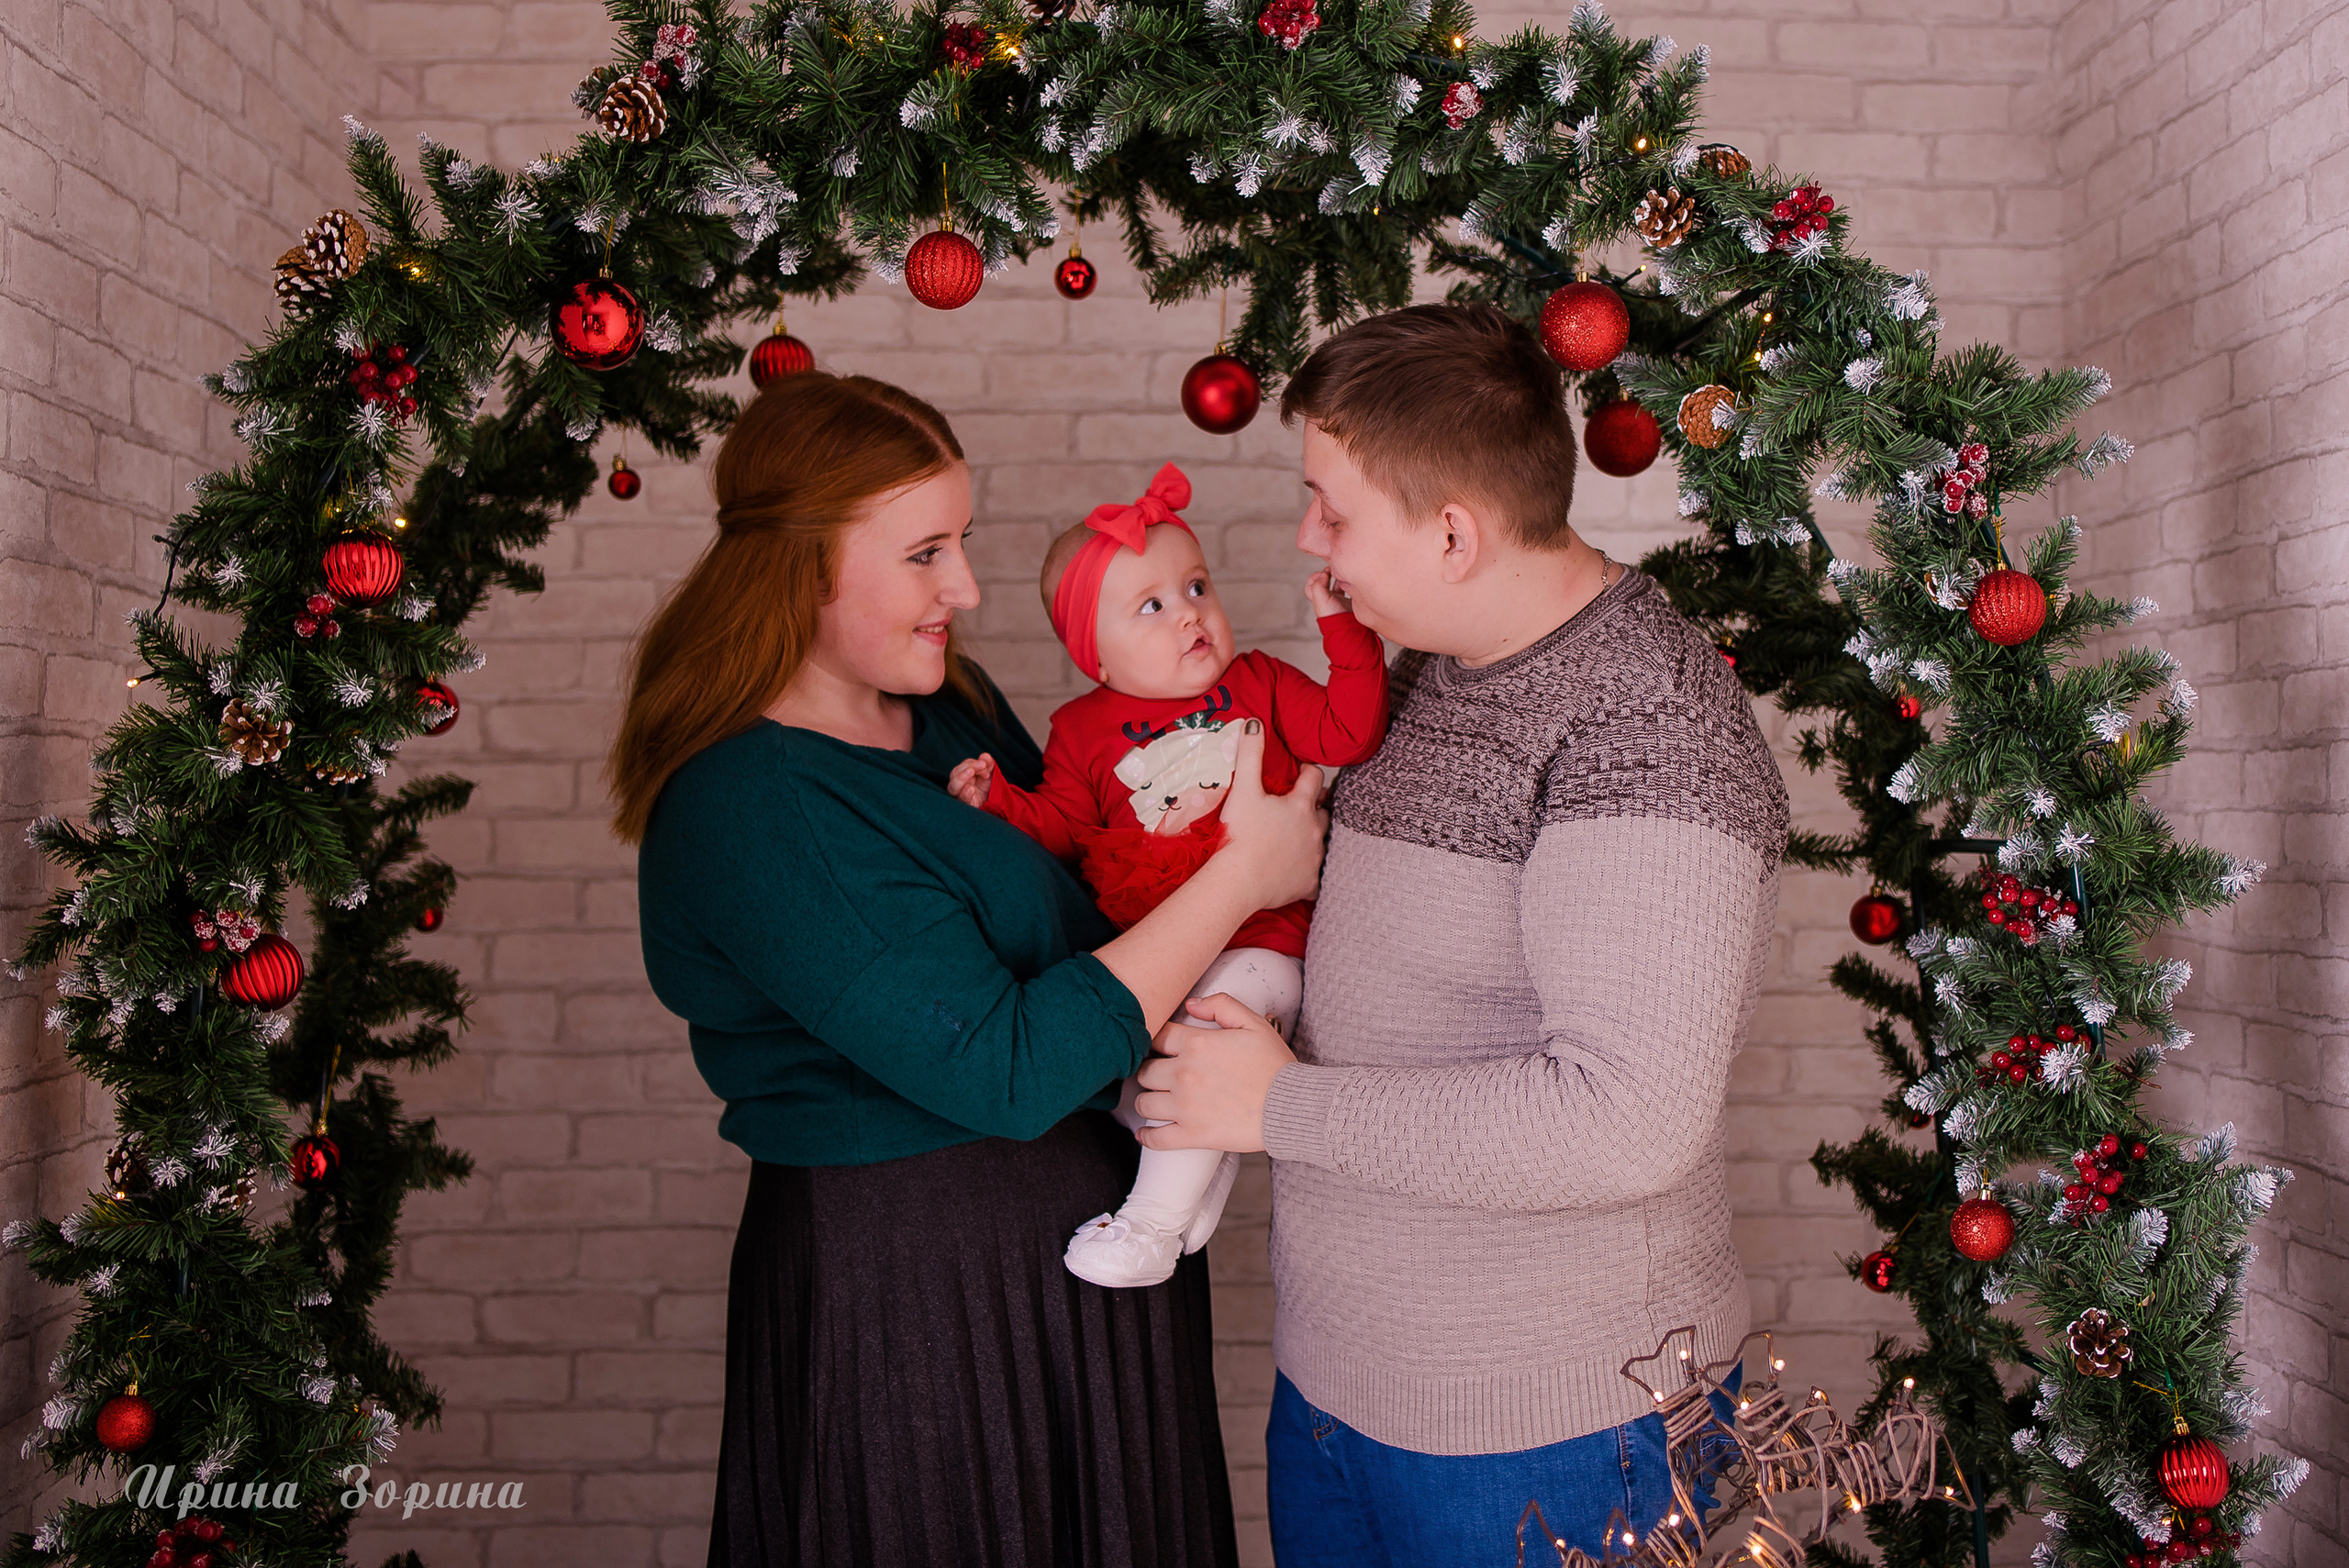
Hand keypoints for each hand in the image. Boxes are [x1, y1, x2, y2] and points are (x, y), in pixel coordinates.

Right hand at [947, 752, 995, 807]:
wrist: (998, 806)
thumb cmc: (991, 790)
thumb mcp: (991, 775)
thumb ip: (988, 764)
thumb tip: (984, 756)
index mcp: (964, 777)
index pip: (963, 767)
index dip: (973, 763)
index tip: (985, 765)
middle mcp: (960, 787)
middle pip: (955, 774)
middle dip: (968, 767)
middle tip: (982, 765)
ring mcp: (962, 797)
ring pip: (953, 788)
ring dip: (961, 778)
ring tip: (971, 772)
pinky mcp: (968, 807)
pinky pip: (962, 801)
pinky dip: (965, 794)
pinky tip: (971, 789)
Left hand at [1132, 992, 1295, 1151]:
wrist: (1292, 1107)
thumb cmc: (1275, 1066)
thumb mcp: (1253, 1023)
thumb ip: (1220, 1005)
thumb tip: (1190, 1004)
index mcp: (1196, 1044)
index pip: (1157, 1037)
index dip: (1155, 1041)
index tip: (1159, 1048)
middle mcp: (1184, 1074)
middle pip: (1144, 1071)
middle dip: (1148, 1071)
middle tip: (1157, 1075)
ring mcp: (1185, 1107)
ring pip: (1143, 1103)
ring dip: (1147, 1100)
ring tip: (1155, 1100)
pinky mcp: (1192, 1134)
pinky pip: (1157, 1138)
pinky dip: (1147, 1136)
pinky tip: (1147, 1133)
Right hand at [1212, 721, 1327, 908]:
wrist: (1239, 881)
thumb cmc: (1241, 834)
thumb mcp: (1243, 789)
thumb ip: (1249, 754)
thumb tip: (1254, 723)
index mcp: (1300, 805)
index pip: (1314, 777)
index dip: (1307, 771)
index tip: (1300, 771)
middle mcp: (1314, 829)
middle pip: (1322, 810)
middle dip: (1313, 806)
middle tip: (1296, 806)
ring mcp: (1314, 857)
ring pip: (1321, 842)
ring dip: (1310, 837)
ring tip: (1295, 837)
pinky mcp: (1309, 883)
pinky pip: (1315, 878)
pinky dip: (1307, 873)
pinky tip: (1297, 873)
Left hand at [1305, 569, 1350, 616]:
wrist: (1349, 627)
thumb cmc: (1333, 617)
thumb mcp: (1320, 600)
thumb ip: (1318, 586)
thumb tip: (1323, 574)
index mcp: (1318, 599)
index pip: (1310, 585)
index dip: (1314, 577)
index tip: (1323, 573)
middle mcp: (1327, 599)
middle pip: (1324, 583)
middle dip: (1328, 574)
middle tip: (1334, 568)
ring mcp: (1338, 601)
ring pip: (1337, 585)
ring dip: (1339, 578)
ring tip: (1343, 573)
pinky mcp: (1349, 602)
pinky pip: (1348, 589)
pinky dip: (1349, 583)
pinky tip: (1351, 581)